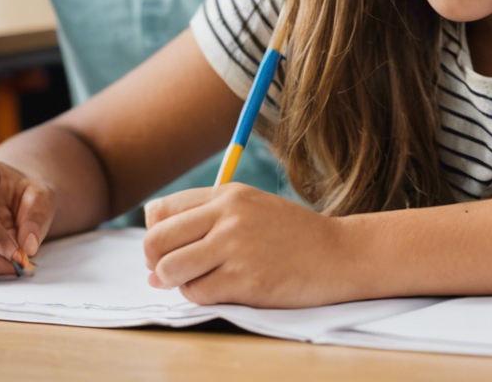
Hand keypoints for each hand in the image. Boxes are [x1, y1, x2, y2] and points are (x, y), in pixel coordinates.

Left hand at [143, 183, 357, 306]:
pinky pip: (196, 294)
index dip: (155, 234)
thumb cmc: (293, 235)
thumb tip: (151, 264)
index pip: (160, 211)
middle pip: (156, 241)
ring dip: (175, 282)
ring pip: (170, 270)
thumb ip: (205, 222)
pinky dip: (201, 296)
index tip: (169, 248)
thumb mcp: (253, 208)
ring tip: (197, 281)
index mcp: (229, 195)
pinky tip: (223, 289)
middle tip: (170, 272)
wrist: (340, 254)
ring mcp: (237, 249)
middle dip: (155, 262)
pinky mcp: (245, 281)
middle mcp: (229, 217)